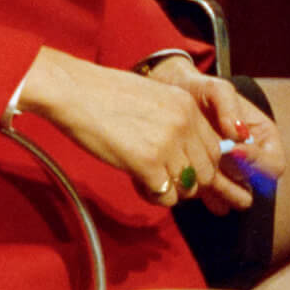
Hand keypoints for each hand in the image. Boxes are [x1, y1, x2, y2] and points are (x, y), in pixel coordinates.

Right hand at [15, 48, 238, 209]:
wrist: (74, 92)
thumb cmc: (103, 95)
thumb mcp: (153, 98)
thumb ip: (175, 121)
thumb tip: (185, 152)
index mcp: (187, 106)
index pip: (215, 149)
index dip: (199, 165)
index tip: (182, 169)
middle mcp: (184, 124)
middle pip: (206, 172)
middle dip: (187, 182)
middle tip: (164, 178)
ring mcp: (168, 144)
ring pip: (188, 188)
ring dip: (170, 190)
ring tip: (148, 179)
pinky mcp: (148, 164)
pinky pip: (166, 197)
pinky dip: (153, 196)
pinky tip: (137, 182)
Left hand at [142, 58, 285, 211]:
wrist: (170, 92)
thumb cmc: (199, 88)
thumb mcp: (216, 89)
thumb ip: (229, 106)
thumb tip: (238, 135)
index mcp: (263, 137)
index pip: (273, 164)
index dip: (256, 162)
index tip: (232, 151)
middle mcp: (250, 157)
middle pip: (254, 183)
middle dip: (237, 184)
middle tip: (215, 177)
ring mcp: (230, 168)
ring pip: (233, 191)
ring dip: (221, 194)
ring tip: (206, 191)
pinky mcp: (207, 174)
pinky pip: (212, 192)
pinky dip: (204, 194)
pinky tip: (193, 192)